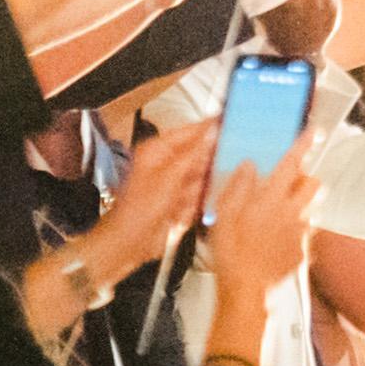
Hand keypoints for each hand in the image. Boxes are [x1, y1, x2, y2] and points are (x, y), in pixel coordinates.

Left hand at [91, 120, 218, 273]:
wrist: (129, 243)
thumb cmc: (139, 209)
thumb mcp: (170, 177)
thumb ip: (194, 153)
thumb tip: (213, 131)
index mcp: (159, 150)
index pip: (191, 131)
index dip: (211, 128)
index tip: (235, 122)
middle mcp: (168, 163)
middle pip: (201, 156)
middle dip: (206, 168)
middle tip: (205, 179)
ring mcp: (175, 183)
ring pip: (204, 179)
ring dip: (196, 193)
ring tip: (179, 203)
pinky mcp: (181, 200)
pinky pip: (201, 197)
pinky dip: (193, 207)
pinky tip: (177, 214)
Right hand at [201, 144, 325, 317]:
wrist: (247, 291)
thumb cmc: (231, 255)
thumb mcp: (223, 216)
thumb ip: (238, 187)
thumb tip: (248, 166)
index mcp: (271, 200)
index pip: (291, 164)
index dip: (303, 144)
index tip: (312, 131)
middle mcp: (292, 212)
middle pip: (313, 184)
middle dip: (305, 178)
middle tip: (288, 183)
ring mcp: (301, 232)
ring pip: (312, 207)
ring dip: (301, 204)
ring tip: (280, 212)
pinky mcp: (303, 251)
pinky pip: (306, 233)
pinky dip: (295, 230)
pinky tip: (276, 240)